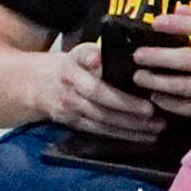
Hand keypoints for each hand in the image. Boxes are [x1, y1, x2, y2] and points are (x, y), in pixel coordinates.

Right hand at [38, 42, 169, 147]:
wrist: (33, 84)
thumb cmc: (65, 65)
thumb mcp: (76, 53)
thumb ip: (92, 54)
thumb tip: (102, 57)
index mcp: (71, 71)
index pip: (97, 88)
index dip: (122, 99)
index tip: (146, 101)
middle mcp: (69, 94)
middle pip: (102, 110)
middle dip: (131, 116)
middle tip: (157, 118)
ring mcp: (69, 112)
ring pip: (102, 124)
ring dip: (130, 129)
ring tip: (155, 129)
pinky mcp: (72, 124)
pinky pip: (99, 132)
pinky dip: (121, 136)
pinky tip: (141, 137)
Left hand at [124, 11, 190, 123]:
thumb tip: (179, 8)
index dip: (179, 24)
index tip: (156, 22)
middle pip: (188, 59)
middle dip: (159, 57)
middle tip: (138, 56)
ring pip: (185, 85)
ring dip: (158, 81)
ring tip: (141, 77)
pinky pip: (190, 107)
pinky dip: (170, 102)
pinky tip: (157, 97)